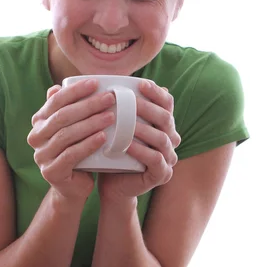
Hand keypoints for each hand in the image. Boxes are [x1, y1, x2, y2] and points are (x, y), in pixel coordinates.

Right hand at [27, 79, 115, 201]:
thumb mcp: (73, 128)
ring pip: (67, 135)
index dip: (75, 91)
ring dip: (90, 123)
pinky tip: (103, 137)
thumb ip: (68, 108)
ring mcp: (41, 156)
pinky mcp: (51, 172)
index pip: (55, 101)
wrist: (73, 187)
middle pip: (62, 116)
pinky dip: (88, 144)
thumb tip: (60, 85)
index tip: (96, 83)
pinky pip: (71, 155)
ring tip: (111, 116)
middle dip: (88, 105)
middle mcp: (35, 137)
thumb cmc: (77, 152)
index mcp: (38, 122)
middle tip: (109, 98)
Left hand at [98, 80, 180, 201]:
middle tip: (129, 101)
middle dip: (148, 108)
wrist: (112, 185)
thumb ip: (114, 108)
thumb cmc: (113, 152)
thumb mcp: (114, 128)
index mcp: (162, 125)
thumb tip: (96, 82)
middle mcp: (170, 139)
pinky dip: (142, 151)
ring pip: (162, 138)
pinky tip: (127, 145)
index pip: (166, 103)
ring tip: (125, 123)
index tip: (140, 83)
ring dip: (144, 129)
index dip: (156, 92)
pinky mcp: (162, 174)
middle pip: (165, 118)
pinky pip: (156, 160)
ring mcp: (168, 158)